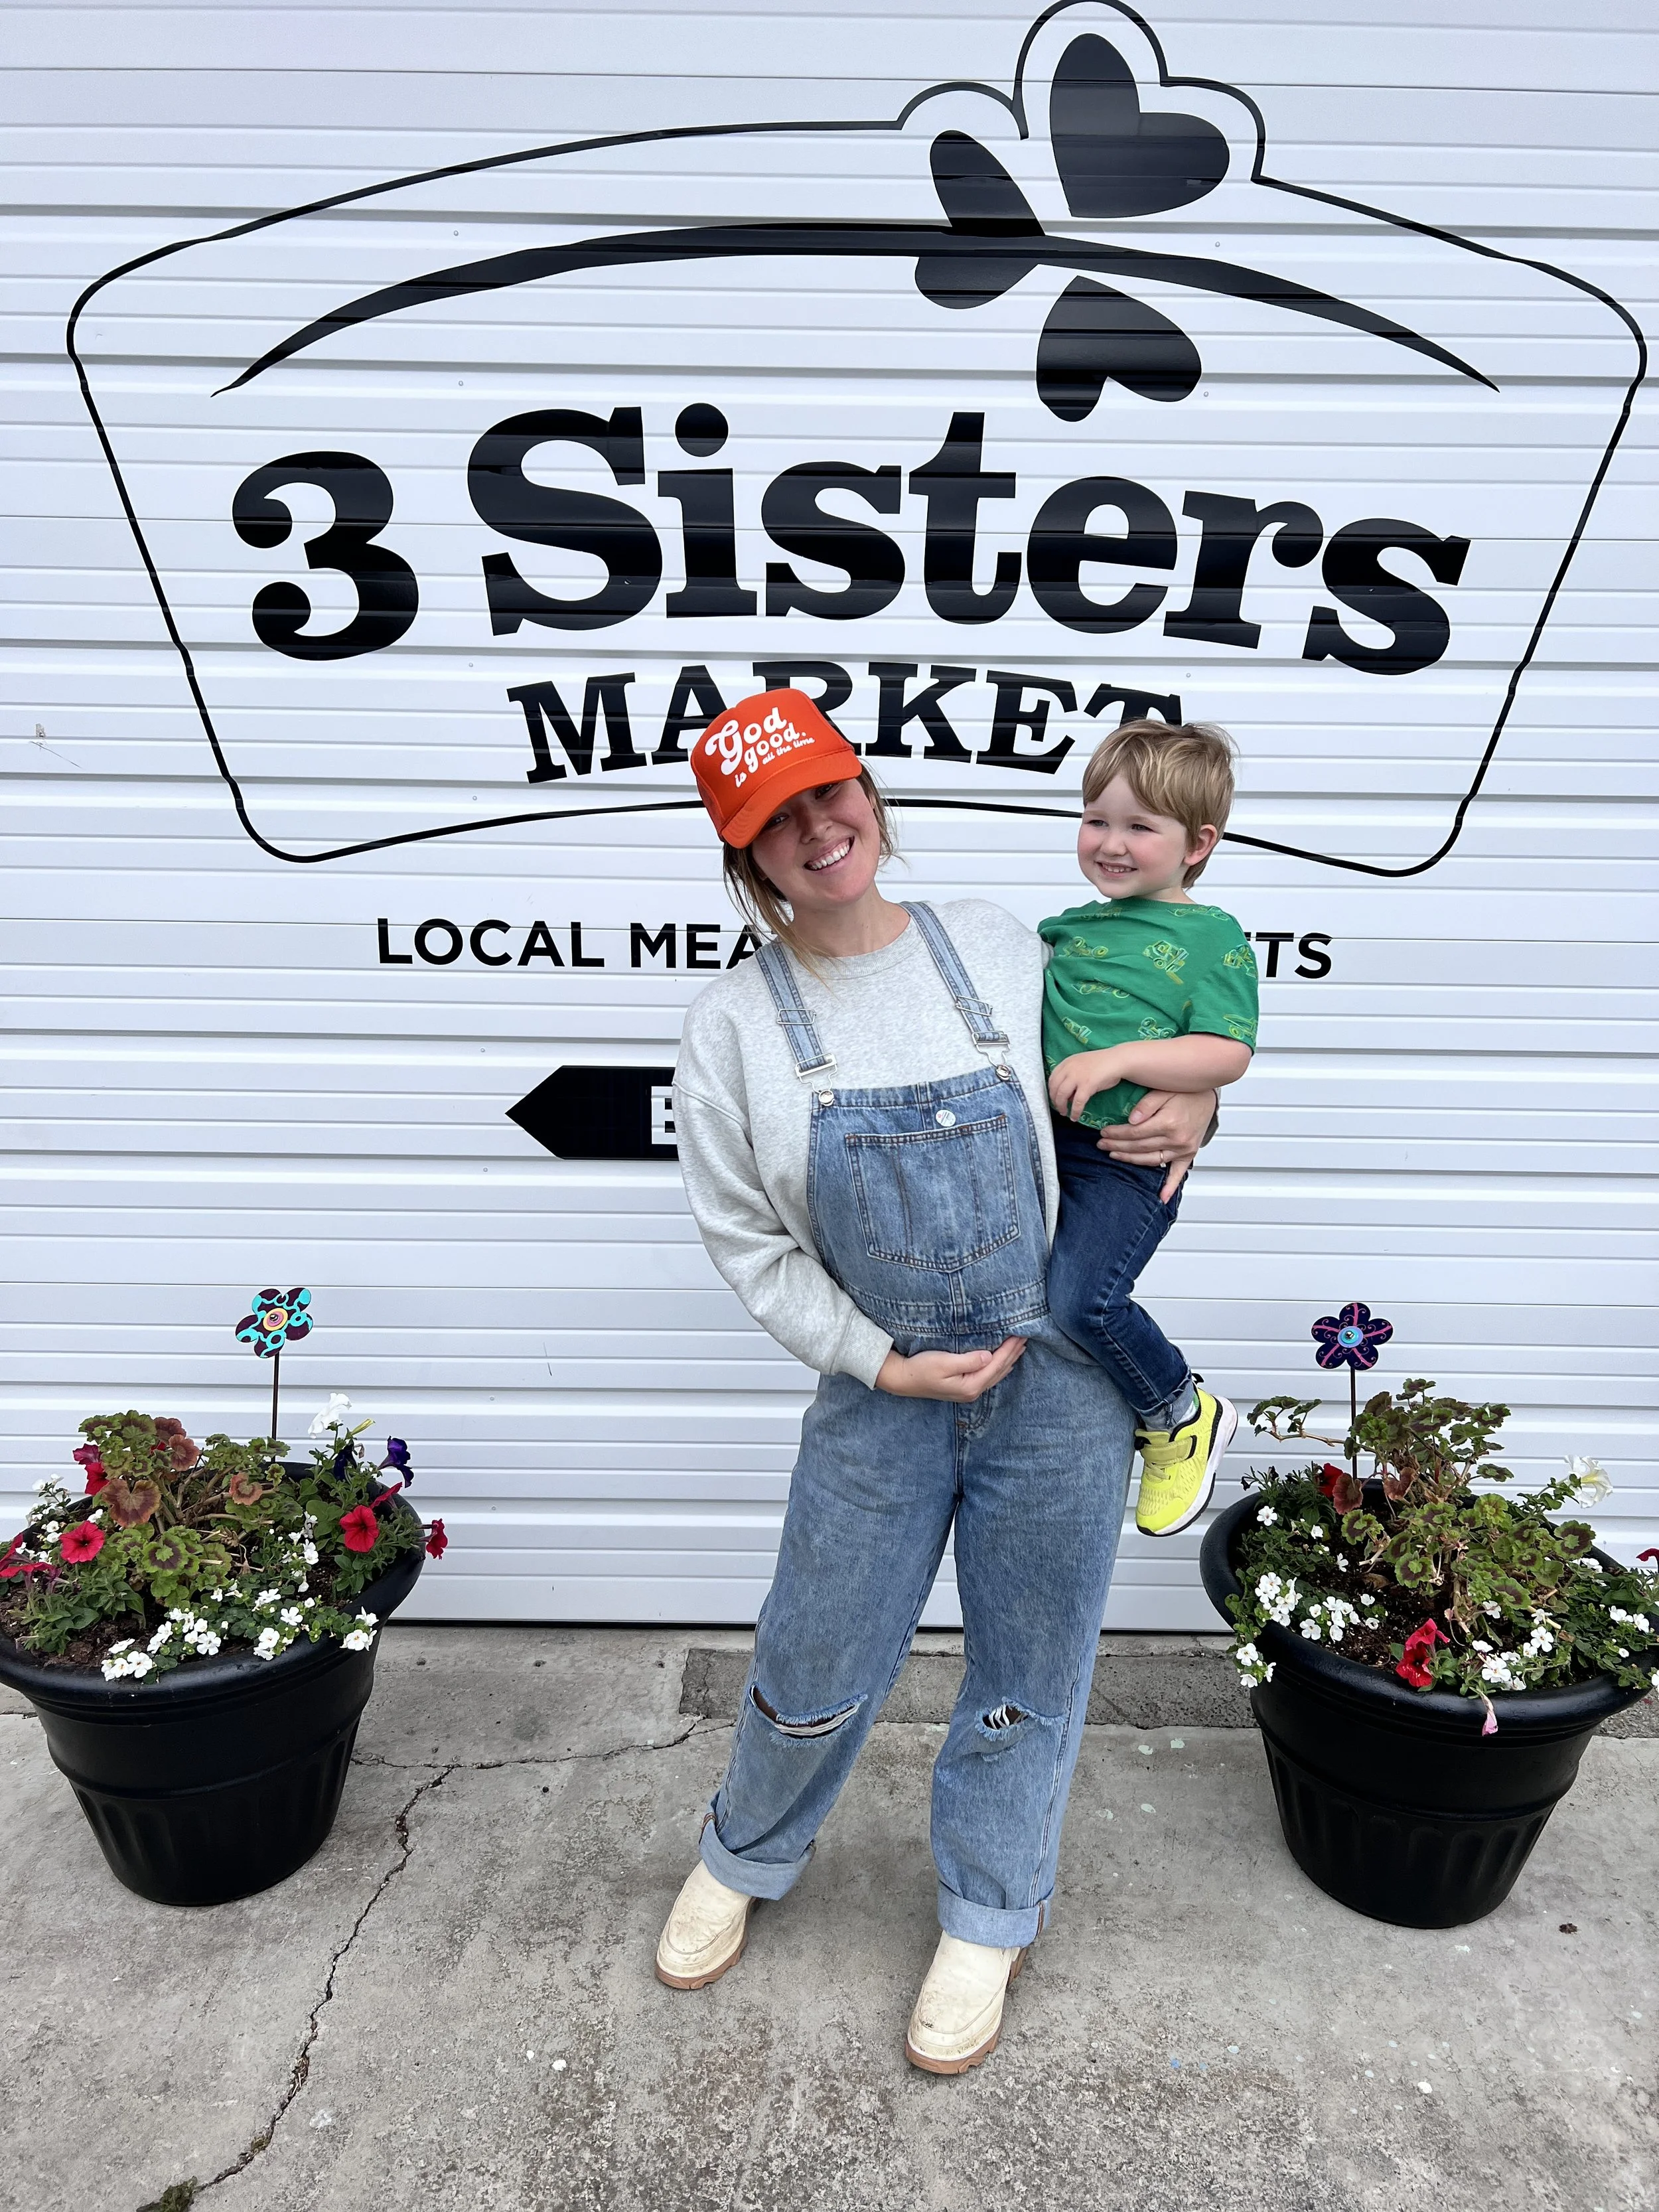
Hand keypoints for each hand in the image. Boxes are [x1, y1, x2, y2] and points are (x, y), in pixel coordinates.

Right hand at [875, 1336, 1027, 1401]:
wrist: (904, 1380)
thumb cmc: (921, 1368)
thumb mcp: (944, 1362)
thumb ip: (969, 1360)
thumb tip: (989, 1356)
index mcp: (971, 1385)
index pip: (997, 1364)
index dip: (1010, 1348)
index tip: (1020, 1334)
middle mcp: (973, 1391)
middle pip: (1000, 1370)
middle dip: (1013, 1353)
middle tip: (1026, 1337)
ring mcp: (968, 1391)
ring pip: (996, 1374)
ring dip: (1009, 1360)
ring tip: (1020, 1348)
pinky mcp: (963, 1387)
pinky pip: (988, 1376)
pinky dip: (999, 1366)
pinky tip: (1003, 1363)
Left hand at [1047, 1049, 1123, 1120]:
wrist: (1116, 1060)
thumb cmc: (1102, 1064)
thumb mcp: (1081, 1066)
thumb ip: (1071, 1077)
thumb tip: (1067, 1095)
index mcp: (1067, 1062)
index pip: (1052, 1078)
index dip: (1051, 1091)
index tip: (1054, 1098)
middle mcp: (1069, 1068)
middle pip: (1054, 1088)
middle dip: (1054, 1101)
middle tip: (1059, 1108)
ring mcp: (1077, 1077)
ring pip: (1062, 1095)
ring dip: (1061, 1107)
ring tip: (1064, 1113)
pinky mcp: (1087, 1085)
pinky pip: (1077, 1102)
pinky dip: (1075, 1112)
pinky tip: (1075, 1117)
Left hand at [1097, 1088, 1216, 1201]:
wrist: (1207, 1097)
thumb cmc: (1185, 1092)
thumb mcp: (1163, 1091)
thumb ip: (1146, 1104)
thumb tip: (1131, 1120)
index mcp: (1168, 1123)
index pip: (1134, 1133)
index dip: (1116, 1133)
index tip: (1104, 1132)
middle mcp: (1176, 1139)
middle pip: (1139, 1147)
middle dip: (1117, 1146)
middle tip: (1102, 1144)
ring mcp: (1183, 1149)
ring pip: (1150, 1160)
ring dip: (1130, 1160)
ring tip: (1114, 1155)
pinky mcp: (1188, 1155)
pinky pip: (1178, 1173)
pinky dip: (1170, 1186)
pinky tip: (1162, 1197)